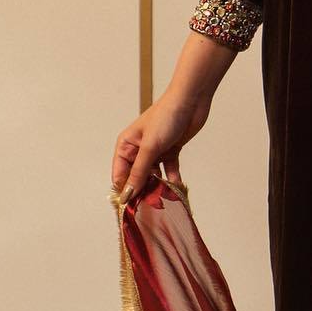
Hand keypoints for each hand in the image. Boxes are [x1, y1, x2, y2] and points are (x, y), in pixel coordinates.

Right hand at [112, 88, 211, 202]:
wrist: (191, 101)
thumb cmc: (166, 116)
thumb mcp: (150, 147)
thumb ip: (139, 171)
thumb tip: (127, 193)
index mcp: (126, 145)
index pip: (120, 174)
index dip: (124, 191)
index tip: (130, 208)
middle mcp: (138, 149)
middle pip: (136, 177)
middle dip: (142, 191)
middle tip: (149, 209)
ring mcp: (155, 150)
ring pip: (153, 175)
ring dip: (158, 187)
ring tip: (163, 202)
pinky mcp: (171, 151)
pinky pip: (169, 170)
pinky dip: (172, 180)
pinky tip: (177, 191)